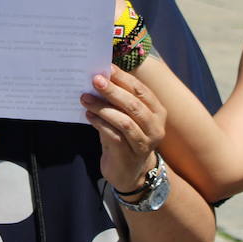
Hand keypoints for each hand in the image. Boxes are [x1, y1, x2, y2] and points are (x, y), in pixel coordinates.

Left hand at [81, 68, 165, 194]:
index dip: (123, 78)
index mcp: (157, 111)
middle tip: (94, 80)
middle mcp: (155, 126)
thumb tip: (98, 79)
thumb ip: (117, 101)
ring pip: (124, 121)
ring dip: (103, 107)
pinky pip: (115, 136)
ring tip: (85, 98)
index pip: (141, 90)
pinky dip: (100, 123)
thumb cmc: (124, 138)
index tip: (106, 68)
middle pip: (134, 104)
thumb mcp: (124, 117)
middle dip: (113, 90)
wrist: (129, 173)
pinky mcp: (131, 155)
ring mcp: (145, 142)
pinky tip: (88, 116)